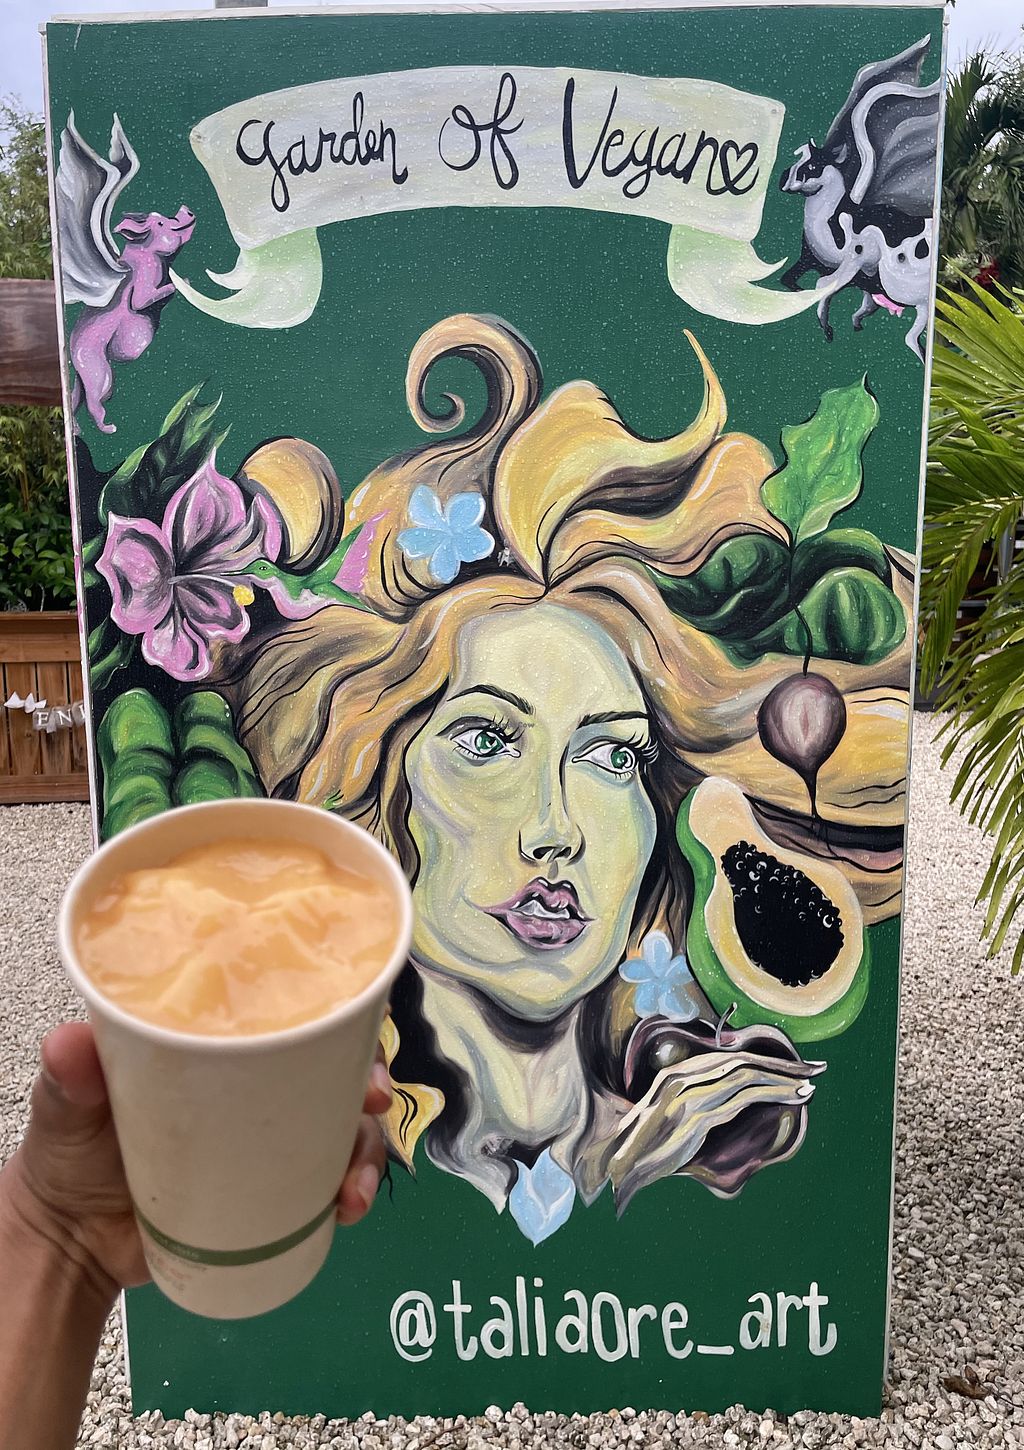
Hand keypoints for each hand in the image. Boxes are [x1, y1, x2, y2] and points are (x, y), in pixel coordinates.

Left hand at [0, 1022, 391, 1303]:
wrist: (71, 1245)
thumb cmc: (70, 1155)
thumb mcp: (69, 1109)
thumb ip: (69, 1080)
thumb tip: (68, 1044)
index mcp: (220, 1048)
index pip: (290, 1015)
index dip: (336, 1015)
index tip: (354, 1029)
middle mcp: (256, 1087)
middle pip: (335, 1068)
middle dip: (369, 1079)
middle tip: (373, 1103)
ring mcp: (270, 1141)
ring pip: (345, 1129)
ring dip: (367, 1150)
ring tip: (354, 1189)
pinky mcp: (276, 1192)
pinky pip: (329, 1183)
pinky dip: (350, 1192)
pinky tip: (347, 1210)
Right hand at [581, 1040, 822, 1212]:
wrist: (619, 1165)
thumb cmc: (648, 1147)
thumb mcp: (674, 1116)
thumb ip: (700, 1101)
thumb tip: (732, 1101)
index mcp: (679, 1072)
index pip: (733, 1058)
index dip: (768, 1060)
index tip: (797, 1067)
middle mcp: (683, 1075)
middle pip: (744, 1061)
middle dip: (783, 1065)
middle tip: (816, 1070)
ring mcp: (688, 1093)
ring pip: (747, 1076)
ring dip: (784, 1080)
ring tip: (810, 1087)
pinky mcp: (694, 1115)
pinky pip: (742, 1098)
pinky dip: (773, 1094)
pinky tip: (793, 1098)